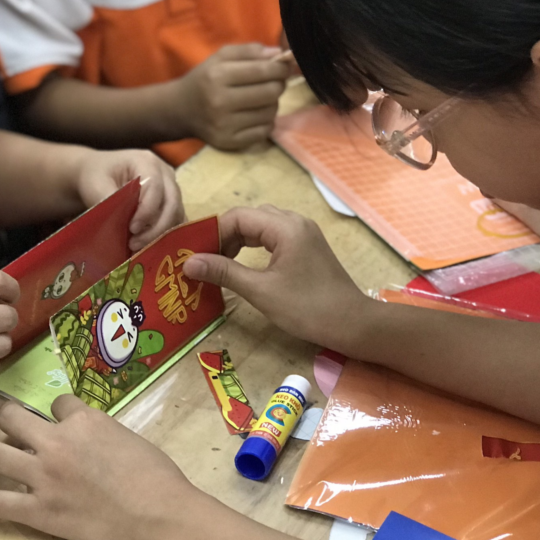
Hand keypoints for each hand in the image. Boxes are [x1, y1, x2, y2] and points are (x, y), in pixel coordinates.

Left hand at [0, 396, 198, 539]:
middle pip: (14, 418)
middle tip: (0, 417)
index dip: (57, 409)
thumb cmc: (155, 475)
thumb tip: (82, 434)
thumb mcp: (125, 435)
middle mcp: (56, 442)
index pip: (58, 402)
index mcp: (83, 420)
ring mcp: (43, 477)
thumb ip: (97, 430)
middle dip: (6, 414)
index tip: (57, 415)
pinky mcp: (39, 511)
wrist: (158, 516)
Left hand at [76, 149, 185, 250]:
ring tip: (139, 247)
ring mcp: (170, 186)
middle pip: (172, 201)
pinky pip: (177, 219)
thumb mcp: (96, 186)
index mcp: (146, 161)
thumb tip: (124, 224)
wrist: (95, 173)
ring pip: (177, 212)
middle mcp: (164, 172)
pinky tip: (150, 247)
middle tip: (135, 243)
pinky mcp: (171, 201)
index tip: (132, 229)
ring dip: (162, 233)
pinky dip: (166, 234)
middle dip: (156, 227)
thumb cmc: (95, 176)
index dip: (147, 210)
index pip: (155, 187)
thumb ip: (111, 202)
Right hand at [175, 44, 290, 150]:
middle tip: (274, 83)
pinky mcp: (229, 142)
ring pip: (270, 112)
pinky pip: (264, 131)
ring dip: (272, 104)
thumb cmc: (205, 79)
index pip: (263, 71)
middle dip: (278, 85)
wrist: (180, 110)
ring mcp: (225, 125)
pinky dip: (266, 122)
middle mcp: (220, 102)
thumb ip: (250, 51)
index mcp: (217, 76)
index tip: (284, 67)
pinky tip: (255, 115)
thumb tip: (281, 55)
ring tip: (260, 99)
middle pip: (270, 92)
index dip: (281, 68)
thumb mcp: (221, 57)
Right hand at [183, 205, 367, 349]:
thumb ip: (224, 272)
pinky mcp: (307, 245)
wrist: (352, 323)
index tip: (197, 256)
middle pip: (249, 218)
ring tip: (221, 264)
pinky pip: (274, 236)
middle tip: (206, 261)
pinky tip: (244, 264)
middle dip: (224, 236)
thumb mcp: (261, 291)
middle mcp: (295, 222)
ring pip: (261, 226)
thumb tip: (188, 263)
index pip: (238, 217)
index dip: (213, 234)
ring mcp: (304, 233)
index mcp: (285, 227)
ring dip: (239, 241)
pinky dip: (255, 246)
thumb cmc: (307, 308)